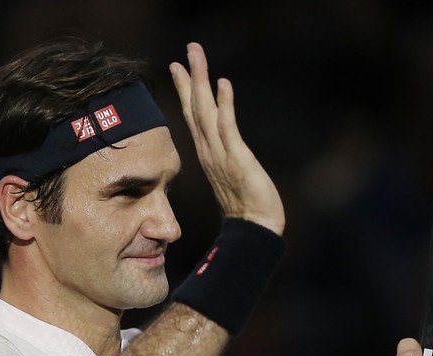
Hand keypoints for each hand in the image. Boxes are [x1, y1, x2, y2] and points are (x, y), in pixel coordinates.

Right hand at [169, 42, 284, 234]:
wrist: (255, 228)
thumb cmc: (246, 207)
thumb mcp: (231, 176)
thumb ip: (225, 160)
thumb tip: (222, 151)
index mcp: (208, 153)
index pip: (193, 116)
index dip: (186, 90)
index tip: (178, 67)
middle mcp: (209, 151)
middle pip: (195, 107)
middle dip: (191, 77)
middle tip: (188, 49)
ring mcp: (220, 154)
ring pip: (205, 111)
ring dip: (201, 82)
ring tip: (196, 56)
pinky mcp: (237, 158)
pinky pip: (228, 127)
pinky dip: (225, 104)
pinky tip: (223, 84)